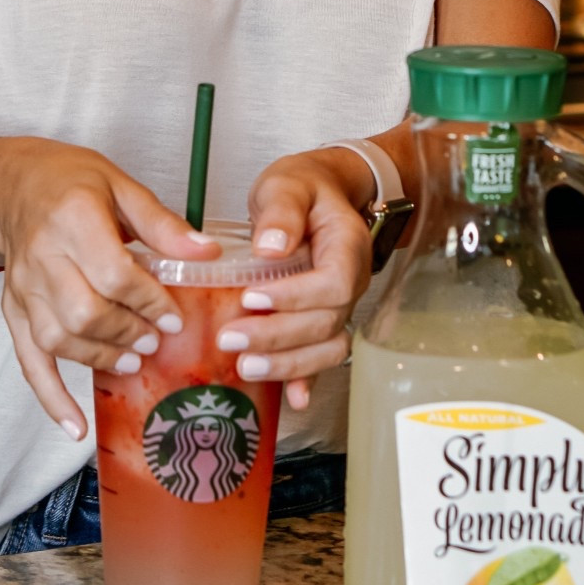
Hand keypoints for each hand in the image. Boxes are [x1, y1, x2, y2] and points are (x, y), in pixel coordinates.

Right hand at [0, 136, 219, 441]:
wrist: (11, 186)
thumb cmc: (70, 181)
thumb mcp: (121, 185)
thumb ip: (162, 223)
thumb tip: (207, 253)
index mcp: (73, 218)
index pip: (113, 273)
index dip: (148, 301)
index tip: (174, 316)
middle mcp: (42, 256)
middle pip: (83, 312)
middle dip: (126, 333)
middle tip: (156, 341)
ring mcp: (23, 288)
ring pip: (57, 339)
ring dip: (98, 359)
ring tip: (132, 361)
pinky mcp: (13, 311)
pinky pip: (28, 360)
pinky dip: (50, 397)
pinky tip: (75, 424)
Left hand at [231, 149, 374, 411]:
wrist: (322, 192)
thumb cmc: (305, 187)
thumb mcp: (288, 184)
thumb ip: (281, 211)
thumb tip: (270, 248)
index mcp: (347, 245)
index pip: (334, 283)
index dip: (296, 298)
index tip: (252, 299)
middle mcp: (352, 279)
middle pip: (327, 321)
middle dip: (279, 336)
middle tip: (231, 339)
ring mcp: (341, 304)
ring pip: (328, 346)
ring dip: (289, 363)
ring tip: (246, 367)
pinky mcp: (324, 319)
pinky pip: (323, 355)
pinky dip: (307, 379)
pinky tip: (290, 400)